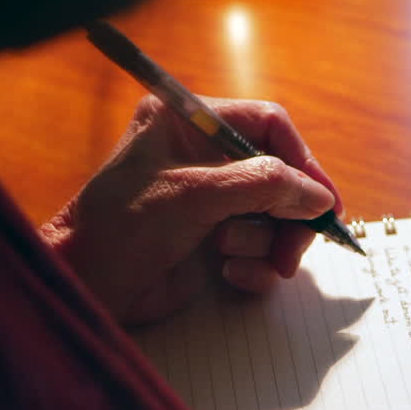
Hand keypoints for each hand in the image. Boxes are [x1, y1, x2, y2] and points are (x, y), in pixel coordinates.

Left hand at [40, 95, 340, 325]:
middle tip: (293, 247)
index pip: (268, 125)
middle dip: (289, 214)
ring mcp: (211, 200)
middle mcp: (204, 156)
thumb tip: (318, 195)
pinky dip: (254, 267)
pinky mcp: (214, 241)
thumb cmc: (122, 227)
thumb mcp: (195, 195)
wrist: (86, 287)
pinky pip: (261, 249)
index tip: (323, 199)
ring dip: (266, 242)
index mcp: (190, 122)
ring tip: (233, 257)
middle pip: (281, 176)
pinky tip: (228, 275)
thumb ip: (263, 185)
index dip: (302, 160)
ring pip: (276, 217)